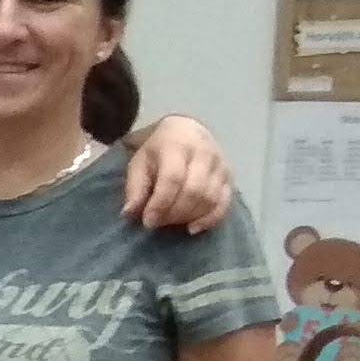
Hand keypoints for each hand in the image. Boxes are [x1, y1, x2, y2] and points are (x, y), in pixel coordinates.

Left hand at [119, 113, 236, 231]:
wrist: (188, 132)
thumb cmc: (158, 150)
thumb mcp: (139, 162)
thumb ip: (135, 188)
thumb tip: (129, 214)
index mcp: (177, 145)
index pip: (173, 178)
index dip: (160, 204)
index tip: (148, 222)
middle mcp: (204, 153)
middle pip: (194, 191)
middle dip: (174, 213)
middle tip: (158, 223)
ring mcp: (221, 165)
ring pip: (209, 198)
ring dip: (189, 217)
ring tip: (171, 222)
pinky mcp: (230, 177)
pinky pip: (225, 203)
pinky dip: (210, 219)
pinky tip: (193, 228)